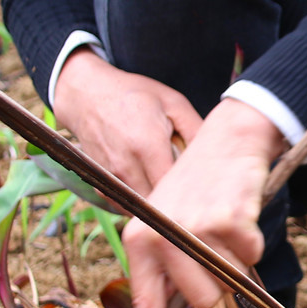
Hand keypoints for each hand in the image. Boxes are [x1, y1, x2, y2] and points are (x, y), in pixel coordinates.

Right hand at [52, 49, 202, 197]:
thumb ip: (197, 130)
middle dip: (178, 206)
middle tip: (193, 197)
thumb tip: (219, 157)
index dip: (194, 195)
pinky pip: (125, 208)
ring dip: (159, 208)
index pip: (176, 190)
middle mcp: (126, 167)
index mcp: (148, 146)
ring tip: (173, 195)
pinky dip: (140, 205)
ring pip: (142, 211)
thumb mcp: (173, 103)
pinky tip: (151, 189)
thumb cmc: (134, 96)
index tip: (206, 193)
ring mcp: (110, 178)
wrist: (87, 95)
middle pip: (160, 207)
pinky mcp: (100, 185)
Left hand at [123, 98, 287, 307]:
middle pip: (204, 300)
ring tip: (223, 228)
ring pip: (231, 281)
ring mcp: (196, 228)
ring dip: (236, 261)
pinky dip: (252, 241)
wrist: (224, 141)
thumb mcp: (165, 224)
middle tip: (214, 254)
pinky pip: (251, 256)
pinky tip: (238, 216)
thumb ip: (165, 269)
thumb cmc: (196, 190)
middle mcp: (162, 235)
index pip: (146, 302)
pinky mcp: (229, 219)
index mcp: (140, 240)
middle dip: (218, 285)